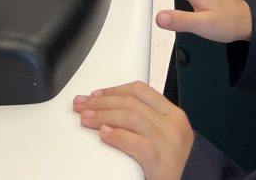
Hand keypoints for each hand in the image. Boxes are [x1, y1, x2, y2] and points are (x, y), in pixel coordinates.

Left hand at [73, 82, 193, 179]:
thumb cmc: (171, 166)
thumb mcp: (163, 136)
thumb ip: (146, 120)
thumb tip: (109, 108)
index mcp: (174, 115)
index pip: (141, 91)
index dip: (114, 90)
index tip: (95, 94)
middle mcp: (174, 126)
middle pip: (132, 102)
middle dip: (102, 101)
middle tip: (82, 105)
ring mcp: (170, 145)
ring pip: (133, 117)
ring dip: (104, 116)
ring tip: (86, 119)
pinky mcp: (163, 165)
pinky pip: (138, 144)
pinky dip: (119, 137)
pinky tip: (105, 135)